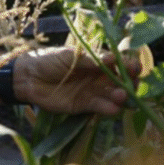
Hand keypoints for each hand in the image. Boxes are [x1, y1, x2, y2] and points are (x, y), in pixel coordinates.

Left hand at [13, 47, 139, 115]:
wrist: (28, 77)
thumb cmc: (49, 60)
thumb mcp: (70, 56)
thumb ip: (91, 60)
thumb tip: (113, 58)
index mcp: (97, 61)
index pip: (119, 63)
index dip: (129, 66)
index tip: (135, 68)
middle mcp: (98, 77)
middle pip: (121, 81)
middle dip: (129, 83)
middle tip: (132, 85)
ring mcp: (92, 92)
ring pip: (112, 96)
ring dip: (120, 97)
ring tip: (122, 96)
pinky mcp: (84, 106)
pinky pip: (100, 107)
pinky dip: (109, 108)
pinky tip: (114, 108)